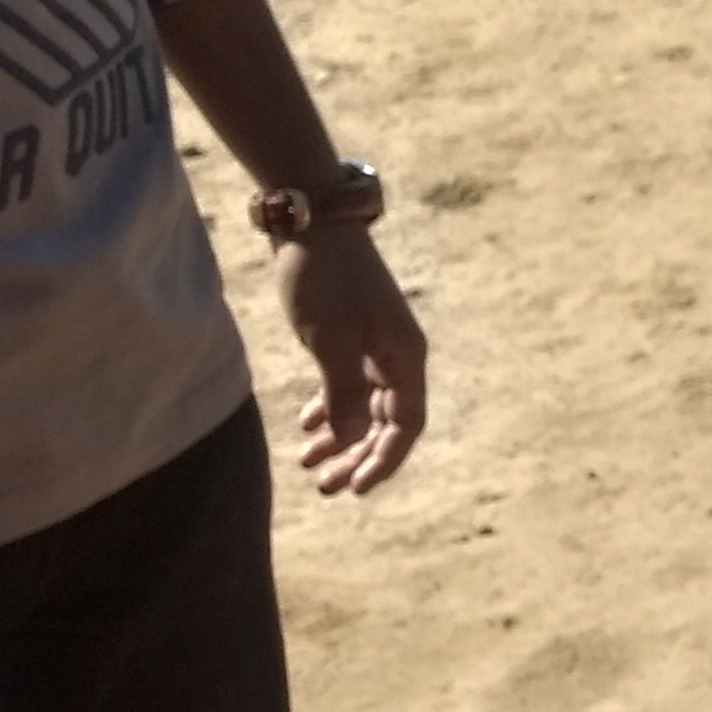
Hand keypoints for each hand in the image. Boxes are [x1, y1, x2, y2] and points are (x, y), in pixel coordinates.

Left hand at [274, 226, 426, 494]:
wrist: (312, 223)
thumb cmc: (324, 279)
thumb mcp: (330, 340)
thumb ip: (343, 393)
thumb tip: (351, 441)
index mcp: (404, 357)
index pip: (406, 424)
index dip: (384, 460)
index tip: (355, 488)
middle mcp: (397, 355)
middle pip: (384, 422)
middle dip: (356, 456)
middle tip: (323, 486)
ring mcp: (376, 345)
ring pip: (364, 406)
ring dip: (339, 437)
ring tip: (307, 462)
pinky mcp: (352, 335)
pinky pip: (348, 385)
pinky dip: (330, 408)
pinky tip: (306, 422)